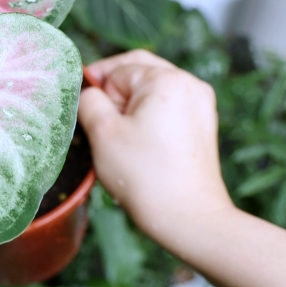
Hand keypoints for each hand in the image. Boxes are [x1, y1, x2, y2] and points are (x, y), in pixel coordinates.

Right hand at [77, 50, 233, 243]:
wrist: (188, 217)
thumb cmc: (145, 176)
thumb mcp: (102, 133)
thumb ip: (88, 101)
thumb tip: (87, 92)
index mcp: (166, 80)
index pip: (117, 68)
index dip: (96, 89)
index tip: (83, 113)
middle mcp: (190, 84)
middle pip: (138, 70)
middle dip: (113, 90)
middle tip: (96, 118)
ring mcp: (200, 104)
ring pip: (152, 88)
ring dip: (129, 102)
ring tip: (117, 133)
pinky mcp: (202, 124)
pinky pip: (167, 104)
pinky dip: (147, 114)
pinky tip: (137, 140)